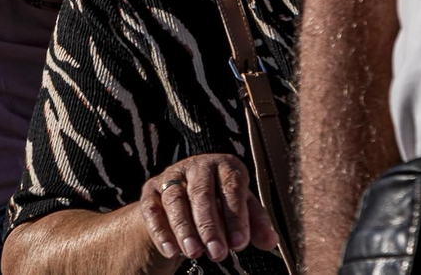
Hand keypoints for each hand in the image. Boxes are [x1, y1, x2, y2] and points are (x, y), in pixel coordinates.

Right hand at [139, 154, 278, 264]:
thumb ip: (257, 224)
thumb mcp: (243, 210)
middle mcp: (196, 166)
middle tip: (217, 254)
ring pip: (175, 200)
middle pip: (200, 194)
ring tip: (194, 254)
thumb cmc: (223, 203)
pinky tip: (170, 251)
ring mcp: (170, 176)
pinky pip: (152, 209)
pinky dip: (160, 231)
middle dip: (209, 226)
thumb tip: (270, 241)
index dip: (235, 216)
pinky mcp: (150, 189)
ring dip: (184, 229)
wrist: (187, 197)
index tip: (239, 244)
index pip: (231, 187)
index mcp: (224, 166)